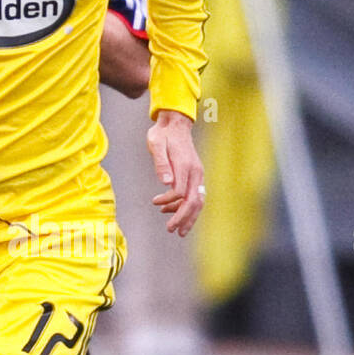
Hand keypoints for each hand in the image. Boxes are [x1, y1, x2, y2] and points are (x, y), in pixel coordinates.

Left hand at [147, 109, 204, 236]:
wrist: (175, 124)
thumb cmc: (163, 134)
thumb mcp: (156, 144)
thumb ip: (161, 163)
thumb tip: (166, 182)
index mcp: (185, 165)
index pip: (180, 192)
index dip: (168, 201)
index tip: (155, 202)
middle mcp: (195, 172)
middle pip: (193, 202)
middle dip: (183, 218)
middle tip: (172, 230)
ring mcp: (197, 174)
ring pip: (197, 201)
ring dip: (187, 217)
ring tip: (176, 229)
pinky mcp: (195, 175)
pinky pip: (194, 196)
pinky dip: (184, 206)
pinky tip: (170, 210)